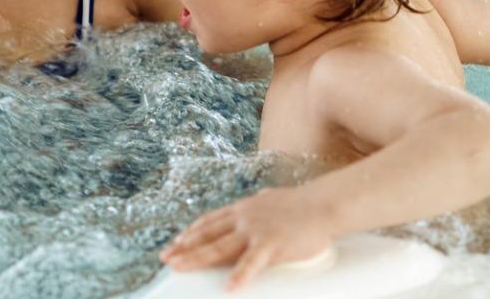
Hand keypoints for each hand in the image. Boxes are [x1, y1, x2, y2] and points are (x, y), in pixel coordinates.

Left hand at [160, 186, 333, 291]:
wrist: (324, 204)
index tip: (176, 241)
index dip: (190, 232)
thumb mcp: (273, 200)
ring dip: (196, 258)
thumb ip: (261, 204)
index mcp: (244, 208)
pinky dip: (239, 276)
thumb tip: (257, 200)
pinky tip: (229, 288)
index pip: (210, 221)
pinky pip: (251, 264)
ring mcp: (256, 230)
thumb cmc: (303, 204)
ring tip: (180, 268)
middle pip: (207, 235)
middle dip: (184, 247)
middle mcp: (244, 217)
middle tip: (165, 258)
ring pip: (219, 247)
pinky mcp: (271, 245)